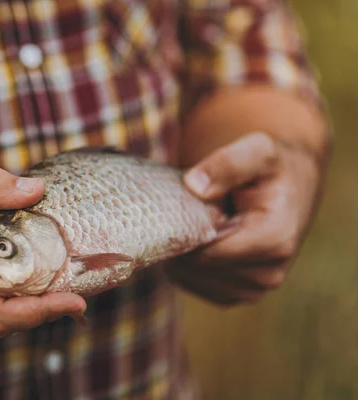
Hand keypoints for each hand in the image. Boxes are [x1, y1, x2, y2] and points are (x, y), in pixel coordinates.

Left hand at [166, 132, 325, 305]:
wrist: (289, 189)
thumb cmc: (269, 168)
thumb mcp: (257, 150)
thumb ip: (228, 163)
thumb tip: (194, 186)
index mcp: (276, 239)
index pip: (210, 252)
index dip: (187, 230)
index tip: (184, 207)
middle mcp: (270, 272)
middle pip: (198, 267)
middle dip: (185, 239)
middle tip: (190, 212)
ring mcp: (255, 289)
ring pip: (192, 278)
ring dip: (184, 252)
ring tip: (199, 225)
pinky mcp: (238, 295)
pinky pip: (194, 286)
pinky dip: (185, 266)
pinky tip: (196, 241)